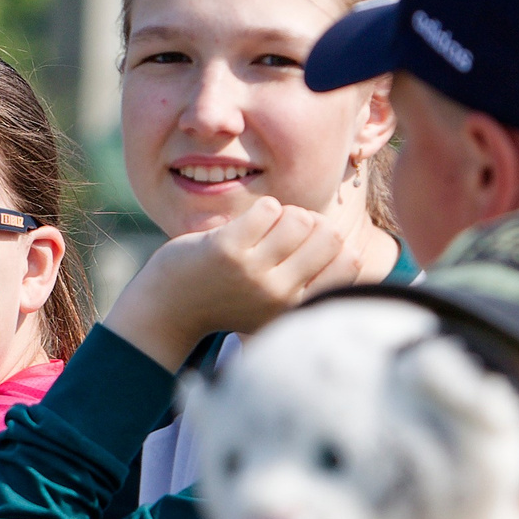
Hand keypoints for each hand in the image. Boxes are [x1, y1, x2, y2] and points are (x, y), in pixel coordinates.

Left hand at [104, 198, 371, 369]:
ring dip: (284, 213)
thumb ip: (304, 279)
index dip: (332, 242)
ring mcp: (254, 272)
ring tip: (263, 227)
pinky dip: (262, 208)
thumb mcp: (272, 303)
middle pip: (330, 235)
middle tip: (283, 231)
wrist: (167, 310)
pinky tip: (247, 223)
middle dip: (311, 223)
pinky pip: (269, 208)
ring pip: (300, 219)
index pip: (351, 262)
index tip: (305, 245)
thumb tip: (333, 234)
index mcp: (295, 307)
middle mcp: (279, 294)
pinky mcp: (228, 249)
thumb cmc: (226, 300)